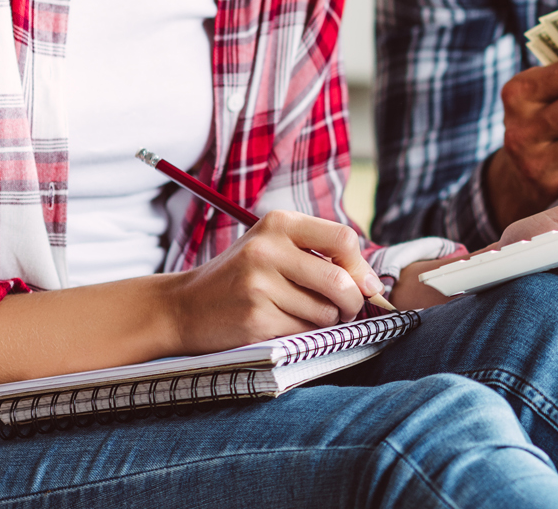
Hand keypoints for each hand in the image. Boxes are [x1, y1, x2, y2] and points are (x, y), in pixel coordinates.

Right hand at [168, 211, 384, 353]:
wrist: (184, 307)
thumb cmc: (242, 278)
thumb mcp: (275, 249)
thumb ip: (321, 256)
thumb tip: (373, 284)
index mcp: (278, 224)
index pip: (343, 238)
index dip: (361, 266)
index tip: (364, 285)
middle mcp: (267, 249)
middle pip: (341, 280)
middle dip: (352, 302)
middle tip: (345, 310)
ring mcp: (259, 284)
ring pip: (326, 311)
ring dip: (325, 321)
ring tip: (301, 314)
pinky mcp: (256, 318)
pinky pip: (305, 331)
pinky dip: (303, 334)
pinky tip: (281, 324)